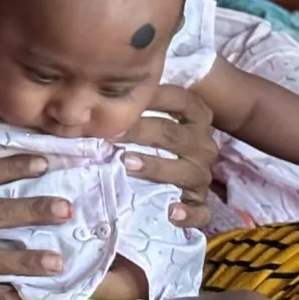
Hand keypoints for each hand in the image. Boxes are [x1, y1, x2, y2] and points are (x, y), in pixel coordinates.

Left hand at [121, 82, 216, 228]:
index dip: (152, 97)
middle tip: (111, 133)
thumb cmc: (156, 133)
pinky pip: (201, 210)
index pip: (179, 100)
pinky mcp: (200, 201)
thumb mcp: (150, 113)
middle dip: (141, 132)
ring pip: (185, 171)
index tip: (121, 98)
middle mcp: (202, 143)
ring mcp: (202, 173)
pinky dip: (189, 213)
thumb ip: (135, 101)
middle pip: (173, 135)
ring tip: (126, 164)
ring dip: (156, 168)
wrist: (184, 167)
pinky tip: (171, 212)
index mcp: (195, 115)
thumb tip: (96, 86)